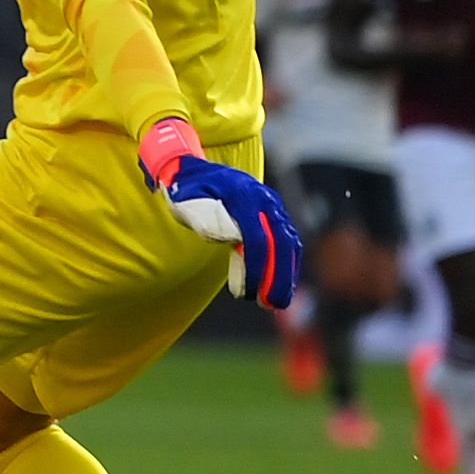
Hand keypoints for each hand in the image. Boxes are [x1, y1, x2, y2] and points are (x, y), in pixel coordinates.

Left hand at [141, 118, 300, 308]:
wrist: (195, 168)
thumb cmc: (186, 188)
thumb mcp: (185, 198)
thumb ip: (202, 216)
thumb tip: (226, 236)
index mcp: (242, 195)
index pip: (257, 237)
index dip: (257, 267)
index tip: (251, 292)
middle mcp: (263, 198)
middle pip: (280, 242)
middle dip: (278, 276)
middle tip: (271, 305)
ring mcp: (272, 205)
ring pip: (288, 242)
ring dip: (286, 273)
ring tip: (277, 302)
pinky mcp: (275, 213)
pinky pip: (288, 241)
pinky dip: (287, 264)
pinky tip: (281, 285)